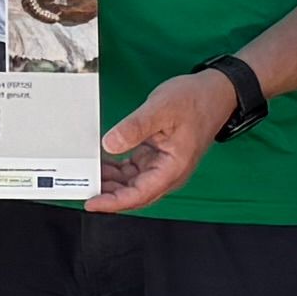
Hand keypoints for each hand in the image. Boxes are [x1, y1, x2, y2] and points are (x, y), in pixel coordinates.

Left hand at [92, 70, 237, 215]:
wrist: (215, 92)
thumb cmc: (195, 100)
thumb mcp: (161, 109)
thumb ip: (135, 128)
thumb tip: (109, 144)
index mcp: (173, 168)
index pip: (138, 194)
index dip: (113, 202)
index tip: (91, 203)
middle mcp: (168, 173)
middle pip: (133, 193)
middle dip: (107, 193)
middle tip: (80, 185)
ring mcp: (163, 166)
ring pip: (132, 183)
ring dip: (110, 181)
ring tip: (87, 173)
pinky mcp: (158, 157)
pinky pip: (134, 170)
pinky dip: (117, 169)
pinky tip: (102, 162)